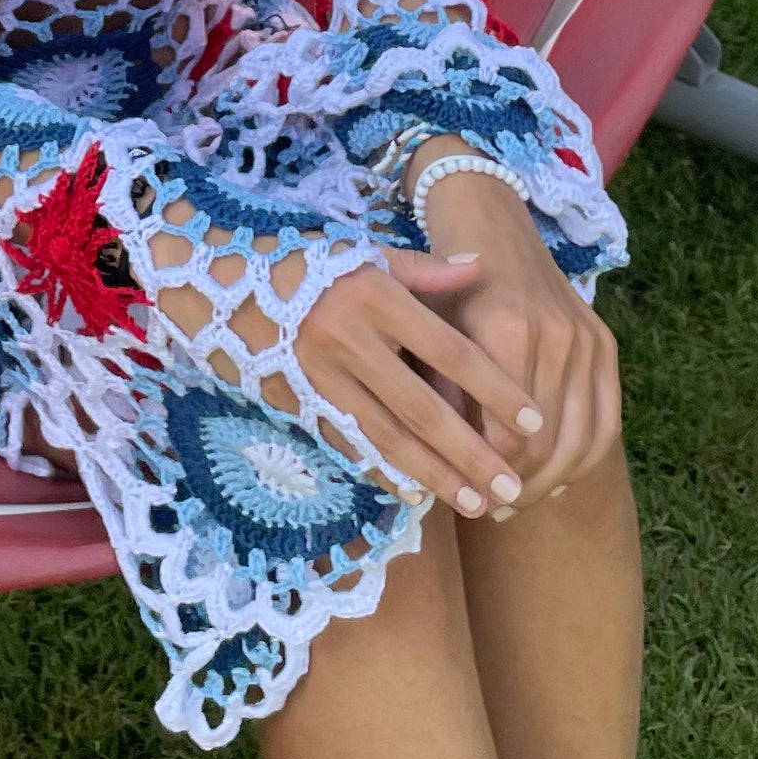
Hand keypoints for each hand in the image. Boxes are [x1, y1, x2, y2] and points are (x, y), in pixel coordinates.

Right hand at [290, 247, 568, 521]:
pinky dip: (385, 472)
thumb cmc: (311, 265)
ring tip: (476, 504)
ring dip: (435, 476)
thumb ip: (425, 269)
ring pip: (387, 437)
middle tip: (512, 486)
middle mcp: (348, 341)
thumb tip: (480, 265)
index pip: (449, 350)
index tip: (533, 421)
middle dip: (471, 453)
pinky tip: (418, 496)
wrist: (224, 285)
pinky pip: (351, 445)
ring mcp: (320, 378)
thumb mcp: (367, 254)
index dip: (494, 388)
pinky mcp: (300, 403)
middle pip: (422, 408)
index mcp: (375, 297)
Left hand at [414, 167, 619, 500]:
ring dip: (549, 481)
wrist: (488, 223)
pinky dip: (585, 458)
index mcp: (506, 328)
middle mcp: (554, 333)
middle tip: (491, 511)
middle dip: (518, 486)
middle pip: (546, 441)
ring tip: (518, 503)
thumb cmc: (443, 286)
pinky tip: (559, 481)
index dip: (487, 473)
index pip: (507, 432)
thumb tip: (437, 470)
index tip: (465, 499)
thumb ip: (440, 395)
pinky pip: (607, 419)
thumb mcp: (426, 334)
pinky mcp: (604, 343)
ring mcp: (586, 338)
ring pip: (579, 437)